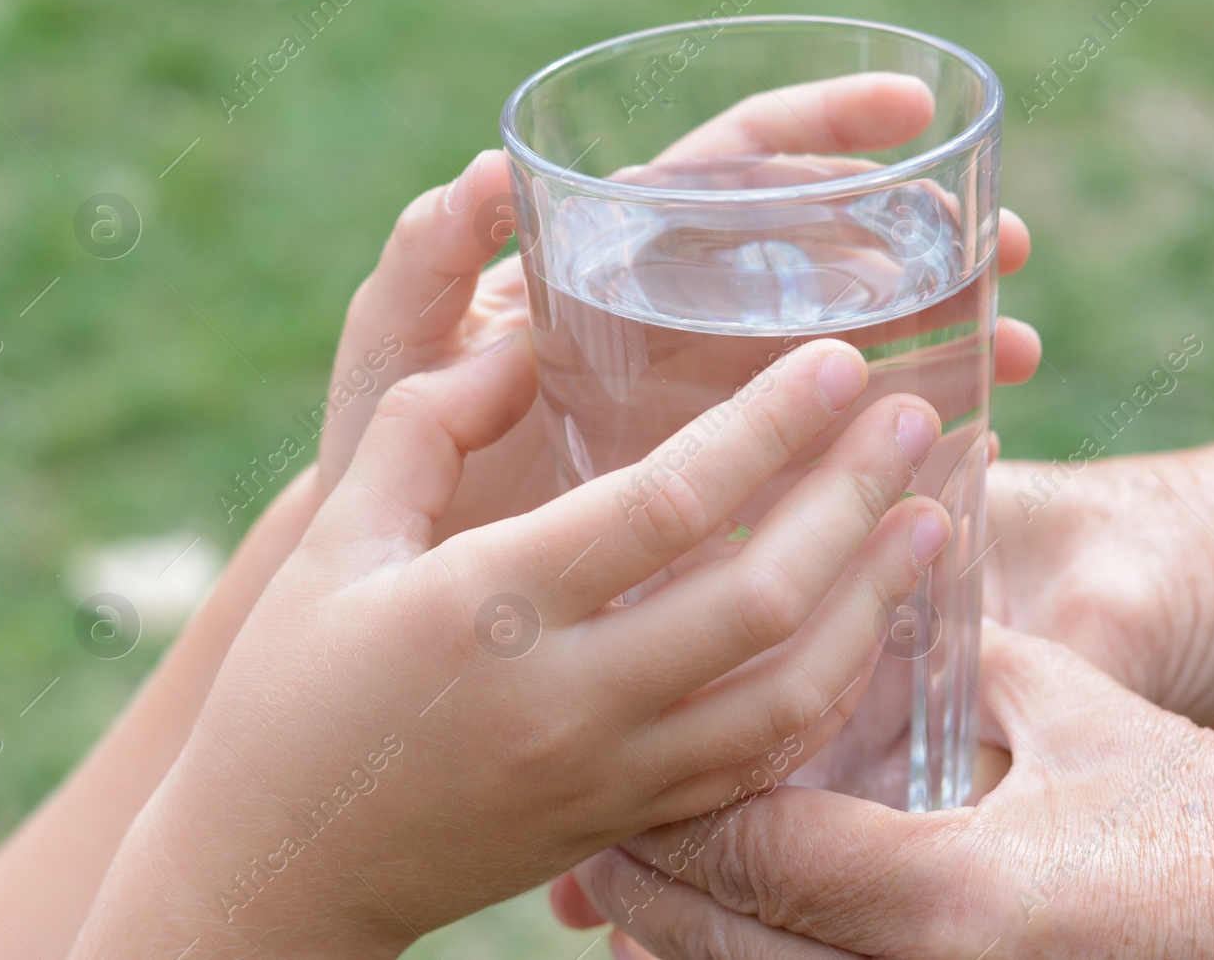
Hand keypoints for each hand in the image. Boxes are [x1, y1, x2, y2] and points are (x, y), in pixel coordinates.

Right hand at [70, 336, 953, 958]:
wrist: (279, 870)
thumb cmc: (290, 690)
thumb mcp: (332, 541)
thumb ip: (424, 426)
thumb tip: (523, 342)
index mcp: (486, 610)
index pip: (663, 505)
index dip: (766, 426)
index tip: (837, 358)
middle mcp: (565, 701)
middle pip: (758, 599)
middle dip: (854, 500)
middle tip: (918, 418)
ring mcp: (607, 775)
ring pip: (787, 695)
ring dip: (874, 599)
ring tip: (935, 516)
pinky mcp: (626, 822)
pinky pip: (760, 763)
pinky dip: (831, 689)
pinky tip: (869, 623)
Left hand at [316, 72, 1041, 536]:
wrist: (403, 603)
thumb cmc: (388, 467)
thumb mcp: (395, 365)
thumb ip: (424, 272)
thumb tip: (486, 173)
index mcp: (612, 269)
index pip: (728, 173)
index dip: (818, 132)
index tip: (911, 115)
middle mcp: (674, 327)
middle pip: (815, 258)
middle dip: (916, 243)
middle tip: (1006, 252)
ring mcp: (710, 414)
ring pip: (844, 356)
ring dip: (936, 342)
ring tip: (1016, 355)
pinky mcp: (731, 498)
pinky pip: (829, 460)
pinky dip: (896, 450)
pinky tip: (968, 457)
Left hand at [566, 623, 1213, 959]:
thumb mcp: (1079, 715)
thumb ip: (961, 662)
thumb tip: (875, 605)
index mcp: (949, 893)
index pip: (747, 852)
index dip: (664, 807)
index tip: (618, 756)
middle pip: (719, 947)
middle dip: (643, 887)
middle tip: (593, 824)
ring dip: (683, 943)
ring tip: (628, 886)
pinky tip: (734, 932)